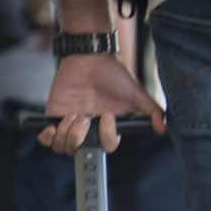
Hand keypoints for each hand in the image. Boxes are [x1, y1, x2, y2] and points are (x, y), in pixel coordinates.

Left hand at [39, 52, 166, 153]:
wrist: (89, 57)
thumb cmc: (113, 74)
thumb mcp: (136, 93)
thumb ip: (152, 110)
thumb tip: (163, 128)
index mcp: (108, 128)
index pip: (106, 147)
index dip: (105, 136)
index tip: (106, 116)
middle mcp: (90, 129)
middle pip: (81, 153)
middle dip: (80, 138)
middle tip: (84, 117)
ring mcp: (71, 124)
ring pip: (63, 148)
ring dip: (66, 135)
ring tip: (72, 115)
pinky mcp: (55, 116)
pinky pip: (47, 139)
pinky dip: (47, 137)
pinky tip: (53, 126)